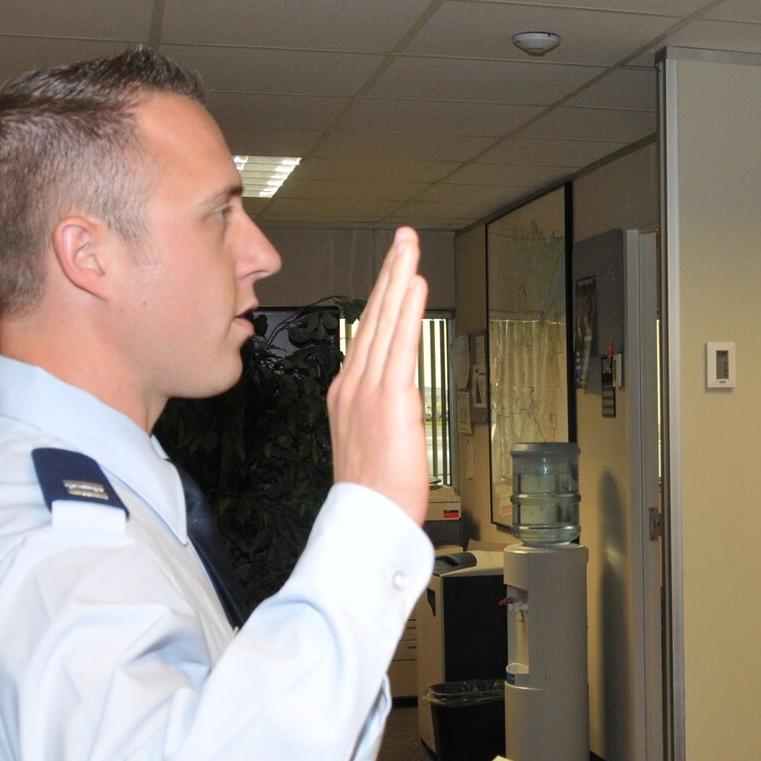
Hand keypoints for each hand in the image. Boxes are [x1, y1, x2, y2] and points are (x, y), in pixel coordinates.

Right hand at [329, 228, 430, 523]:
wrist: (365, 519)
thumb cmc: (372, 492)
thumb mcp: (369, 443)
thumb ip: (379, 414)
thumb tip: (395, 400)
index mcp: (346, 393)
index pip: (368, 334)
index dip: (381, 299)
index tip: (393, 272)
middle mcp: (352, 384)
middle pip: (373, 317)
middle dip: (389, 274)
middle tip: (403, 240)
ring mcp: (368, 389)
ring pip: (385, 322)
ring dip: (398, 279)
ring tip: (409, 247)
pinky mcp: (390, 399)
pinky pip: (400, 344)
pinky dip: (406, 310)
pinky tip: (414, 283)